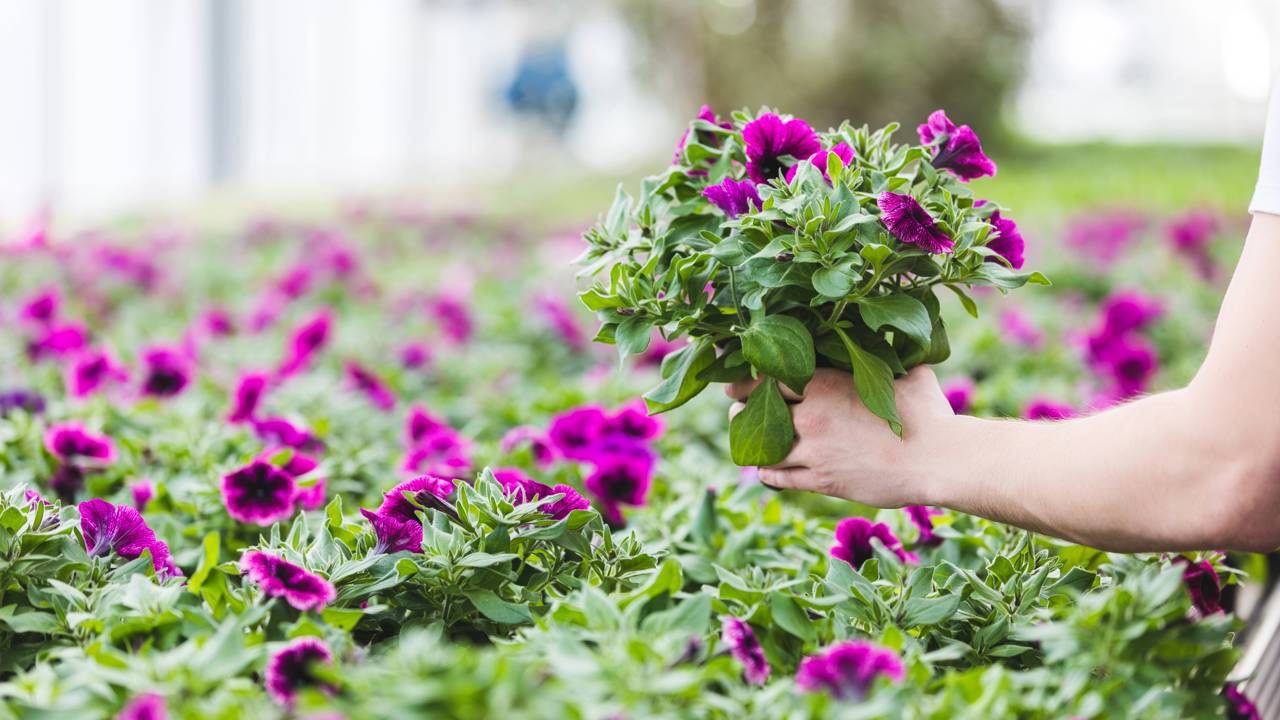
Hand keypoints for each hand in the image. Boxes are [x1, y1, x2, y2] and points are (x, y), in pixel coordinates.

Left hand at [726, 366, 952, 506]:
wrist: (937, 460)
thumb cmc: (927, 414)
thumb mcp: (906, 374)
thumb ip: (889, 358)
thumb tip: (897, 342)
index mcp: (823, 383)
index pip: (765, 377)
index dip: (746, 379)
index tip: (737, 380)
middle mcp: (809, 416)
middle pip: (752, 410)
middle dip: (741, 409)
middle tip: (739, 409)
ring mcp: (813, 451)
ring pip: (761, 447)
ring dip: (751, 443)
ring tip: (748, 440)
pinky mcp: (820, 481)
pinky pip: (777, 477)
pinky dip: (767, 472)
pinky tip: (764, 469)